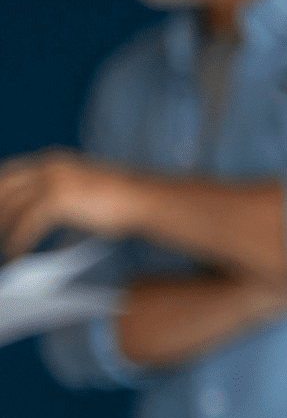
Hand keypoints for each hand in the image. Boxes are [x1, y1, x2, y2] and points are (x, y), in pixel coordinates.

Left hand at [0, 149, 148, 256]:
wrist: (142, 200)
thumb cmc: (121, 201)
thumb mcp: (83, 191)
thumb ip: (60, 198)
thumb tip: (43, 218)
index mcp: (52, 161)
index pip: (9, 173)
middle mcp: (47, 166)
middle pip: (3, 187)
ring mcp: (51, 181)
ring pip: (11, 206)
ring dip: (2, 229)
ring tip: (2, 250)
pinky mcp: (58, 200)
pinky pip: (27, 223)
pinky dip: (19, 241)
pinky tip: (17, 256)